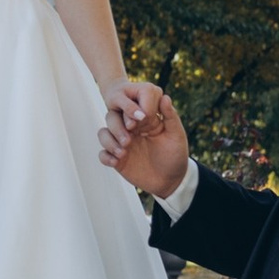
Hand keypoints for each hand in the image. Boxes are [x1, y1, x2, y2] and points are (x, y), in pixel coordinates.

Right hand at [100, 80, 189, 199]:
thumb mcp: (176, 135)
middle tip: (128, 140)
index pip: (129, 108)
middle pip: (111, 118)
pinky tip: (117, 162)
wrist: (171, 181)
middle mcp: (130, 130)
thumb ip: (170, 116)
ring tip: (123, 153)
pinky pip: (102, 154)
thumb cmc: (175, 156)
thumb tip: (165, 96)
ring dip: (109, 142)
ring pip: (103, 133)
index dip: (129, 111)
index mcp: (143, 121)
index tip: (138, 120)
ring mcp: (122, 144)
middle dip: (117, 127)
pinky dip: (106, 157)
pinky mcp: (117, 160)